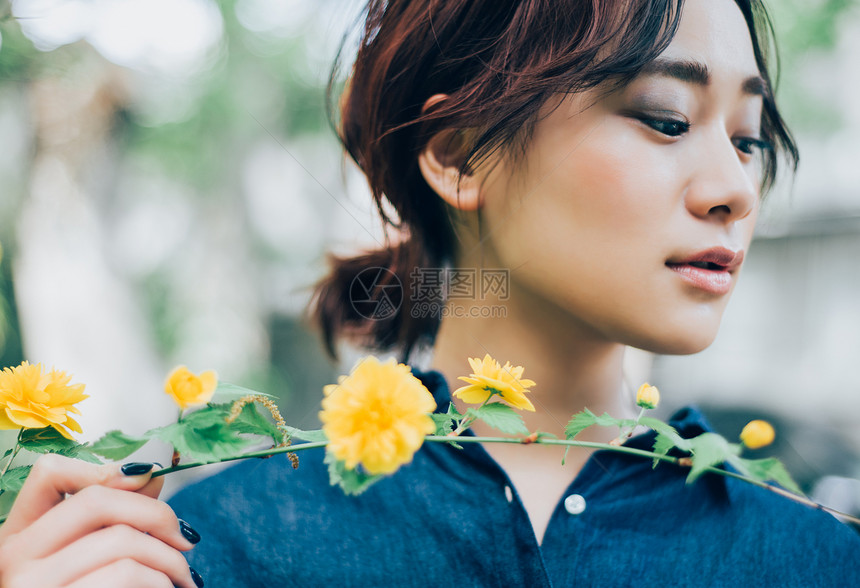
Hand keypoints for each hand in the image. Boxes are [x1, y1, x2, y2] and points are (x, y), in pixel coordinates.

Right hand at [0, 454, 202, 586]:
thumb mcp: (80, 563)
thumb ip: (109, 520)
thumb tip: (149, 475)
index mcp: (16, 538)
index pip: (49, 473)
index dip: (105, 469)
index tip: (150, 481)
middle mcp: (12, 557)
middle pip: (98, 501)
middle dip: (157, 513)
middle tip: (187, 538)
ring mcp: (28, 586)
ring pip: (120, 540)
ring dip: (170, 558)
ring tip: (185, 578)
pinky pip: (125, 575)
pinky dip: (160, 581)